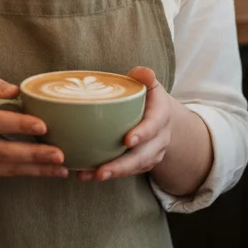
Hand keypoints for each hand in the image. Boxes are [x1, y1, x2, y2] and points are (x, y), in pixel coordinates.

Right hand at [0, 78, 67, 180]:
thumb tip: (17, 90)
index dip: (19, 124)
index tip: (43, 125)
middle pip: (4, 151)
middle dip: (34, 153)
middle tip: (60, 154)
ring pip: (8, 168)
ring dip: (37, 169)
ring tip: (61, 167)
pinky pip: (7, 174)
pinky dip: (30, 173)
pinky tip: (50, 170)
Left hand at [77, 67, 173, 182]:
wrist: (162, 118)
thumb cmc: (149, 98)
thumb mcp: (150, 84)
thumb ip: (144, 77)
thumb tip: (143, 72)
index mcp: (161, 116)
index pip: (153, 126)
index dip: (142, 134)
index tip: (127, 140)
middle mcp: (159, 139)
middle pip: (142, 156)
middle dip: (122, 165)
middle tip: (102, 171)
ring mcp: (151, 153)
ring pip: (134, 167)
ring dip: (112, 173)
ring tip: (90, 175)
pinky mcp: (141, 163)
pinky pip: (126, 172)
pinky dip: (107, 174)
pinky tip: (86, 174)